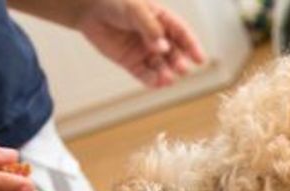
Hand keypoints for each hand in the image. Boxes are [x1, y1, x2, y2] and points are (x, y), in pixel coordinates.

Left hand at [74, 0, 205, 87]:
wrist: (90, 9)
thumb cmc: (116, 3)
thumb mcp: (136, 10)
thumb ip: (150, 28)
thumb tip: (163, 48)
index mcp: (163, 20)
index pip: (182, 34)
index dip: (192, 46)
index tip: (199, 59)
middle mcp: (157, 38)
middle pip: (174, 53)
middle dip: (179, 62)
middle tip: (182, 70)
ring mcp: (144, 51)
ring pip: (160, 66)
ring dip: (166, 74)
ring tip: (168, 79)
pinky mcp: (131, 62)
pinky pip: (144, 74)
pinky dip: (151, 80)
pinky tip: (157, 84)